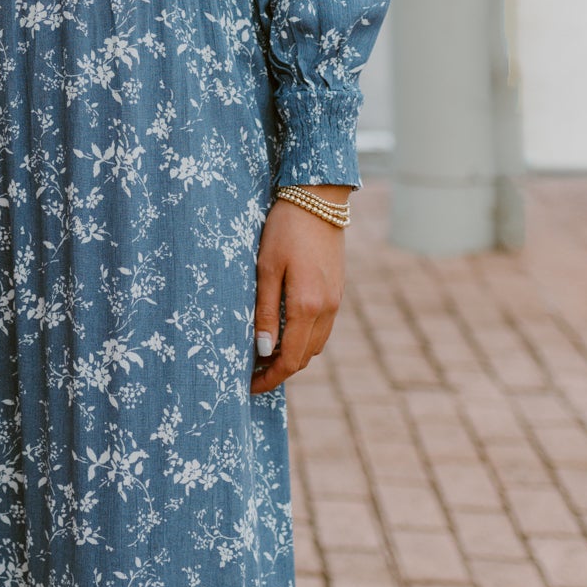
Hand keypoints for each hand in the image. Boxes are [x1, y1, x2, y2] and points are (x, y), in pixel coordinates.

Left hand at [249, 186, 348, 394]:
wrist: (319, 200)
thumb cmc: (285, 230)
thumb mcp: (266, 269)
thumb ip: (265, 311)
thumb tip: (263, 351)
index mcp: (307, 306)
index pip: (290, 359)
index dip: (270, 378)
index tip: (249, 386)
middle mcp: (327, 309)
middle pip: (305, 357)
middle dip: (280, 371)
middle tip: (252, 374)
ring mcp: (336, 301)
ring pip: (316, 345)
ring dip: (294, 356)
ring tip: (265, 356)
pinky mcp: (338, 291)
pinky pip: (323, 328)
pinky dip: (305, 339)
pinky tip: (285, 332)